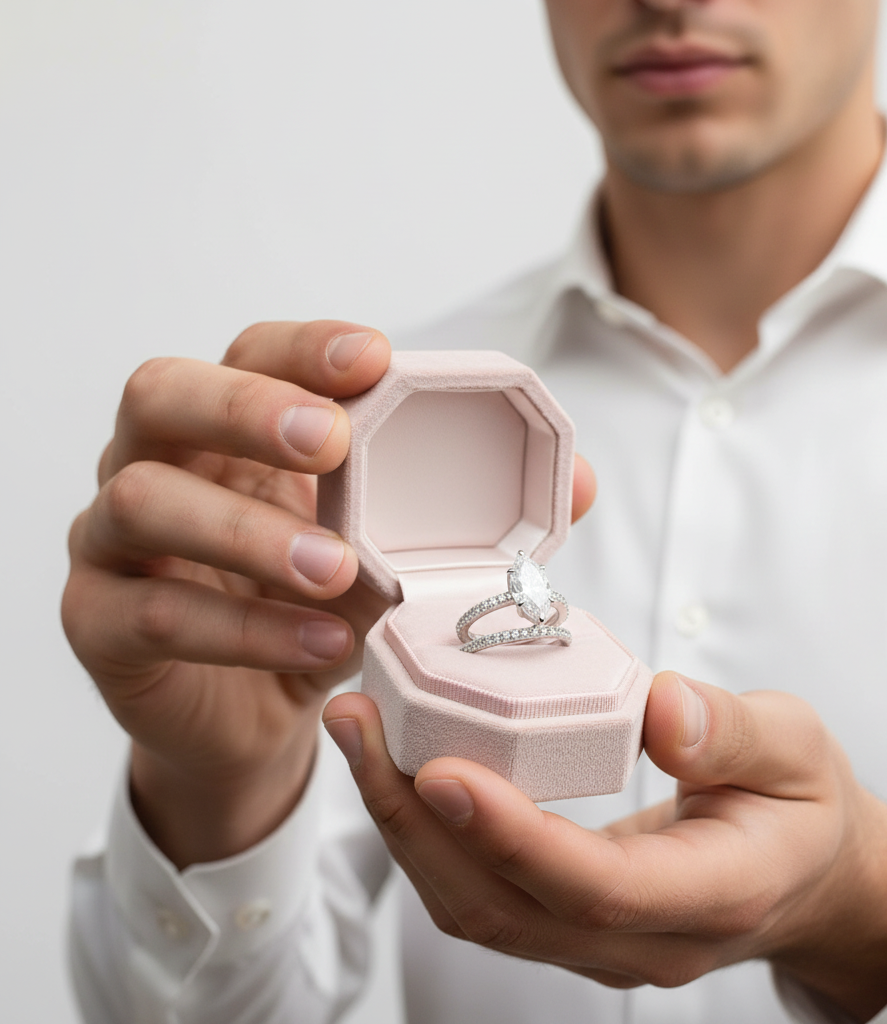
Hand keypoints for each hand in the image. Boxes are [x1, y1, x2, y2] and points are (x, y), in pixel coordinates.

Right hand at [63, 320, 597, 868]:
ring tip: (337, 570)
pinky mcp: (100, 622)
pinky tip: (319, 645)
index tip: (372, 358)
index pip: (251, 352)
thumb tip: (581, 481)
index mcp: (234, 429)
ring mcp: (117, 541)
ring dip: (248, 533)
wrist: (255, 712)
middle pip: (162, 393)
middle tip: (328, 440)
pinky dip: (242, 629)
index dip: (304, 346)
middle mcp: (161, 462)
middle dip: (247, 408)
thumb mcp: (396, 551)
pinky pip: (152, 613)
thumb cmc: (322, 605)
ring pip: (144, 501)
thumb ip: (472, 511)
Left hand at [323, 672, 886, 1020]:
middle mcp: (641, 939)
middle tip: (360, 726)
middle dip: (416, 822)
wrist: (811, 873)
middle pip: (506, 907)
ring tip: (360, 735)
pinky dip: (428, 834)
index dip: (512, 837)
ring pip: (477, 909)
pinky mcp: (565, 920)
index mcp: (712, 895)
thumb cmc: (802, 804)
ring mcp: (597, 942)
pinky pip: (481, 891)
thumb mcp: (796, 748)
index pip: (595, 888)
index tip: (440, 770)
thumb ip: (732, 733)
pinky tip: (399, 765)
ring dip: (405, 827)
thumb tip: (659, 709)